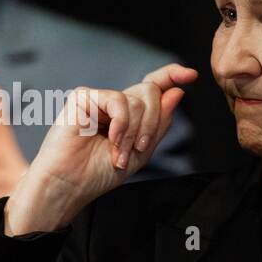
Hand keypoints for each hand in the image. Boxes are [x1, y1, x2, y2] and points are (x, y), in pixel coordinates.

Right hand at [2, 63, 197, 234]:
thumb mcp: (141, 152)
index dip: (172, 76)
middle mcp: (114, 103)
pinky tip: (111, 139)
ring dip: (134, 132)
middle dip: (152, 123)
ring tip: (120, 153)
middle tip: (139, 148)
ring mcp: (98, 99)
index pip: (152, 87)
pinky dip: (121, 124)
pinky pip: (117, 100)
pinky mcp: (83, 97)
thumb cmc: (98, 174)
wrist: (70, 185)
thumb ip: (159, 123)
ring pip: (137, 99)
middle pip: (150, 92)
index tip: (191, 76)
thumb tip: (177, 92)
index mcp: (128, 114)